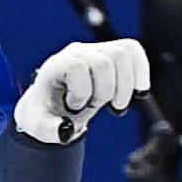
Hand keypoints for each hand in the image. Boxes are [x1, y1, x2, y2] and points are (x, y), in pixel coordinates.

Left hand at [14, 37, 150, 146]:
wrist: (52, 105)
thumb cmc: (47, 113)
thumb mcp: (40, 127)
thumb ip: (50, 130)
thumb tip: (66, 131)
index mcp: (56, 65)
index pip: (77, 66)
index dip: (82, 91)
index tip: (75, 106)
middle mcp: (76, 52)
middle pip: (105, 61)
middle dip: (105, 92)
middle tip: (95, 107)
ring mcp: (94, 49)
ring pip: (123, 53)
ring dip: (125, 85)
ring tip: (116, 103)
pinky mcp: (110, 53)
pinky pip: (133, 50)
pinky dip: (140, 71)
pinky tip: (139, 91)